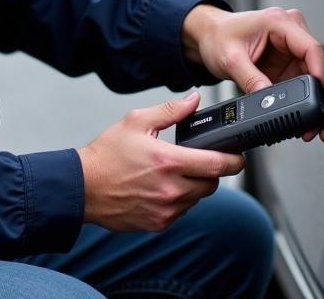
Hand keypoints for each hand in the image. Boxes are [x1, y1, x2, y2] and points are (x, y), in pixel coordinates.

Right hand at [78, 92, 243, 231]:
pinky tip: (164, 185)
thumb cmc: (107, 154)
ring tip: (176, 170)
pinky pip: (183, 210)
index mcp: (168, 161)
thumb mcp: (137, 121)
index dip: (234, 159)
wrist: (83, 187)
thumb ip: (170, 111)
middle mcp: (171, 190)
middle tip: (199, 157)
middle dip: (212, 169)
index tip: (239, 155)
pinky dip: (181, 198)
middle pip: (212, 183)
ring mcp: (166, 210)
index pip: (216, 164)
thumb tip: (194, 100)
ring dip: (196, 184)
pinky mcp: (159, 223)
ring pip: (198, 198)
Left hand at [181, 4, 323, 141]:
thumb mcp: (230, 59)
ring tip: (311, 125)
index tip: (320, 96)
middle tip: (319, 121)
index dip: (320, 73)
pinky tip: (302, 114)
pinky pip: (303, 80)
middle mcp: (290, 31)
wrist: (208, 36)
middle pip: (317, 64)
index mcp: (279, 22)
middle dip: (320, 94)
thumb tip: (269, 100)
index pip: (311, 47)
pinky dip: (304, 98)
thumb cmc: (217, 36)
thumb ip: (251, 79)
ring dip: (314, 99)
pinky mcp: (287, 61)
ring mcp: (290, 47)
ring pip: (313, 75)